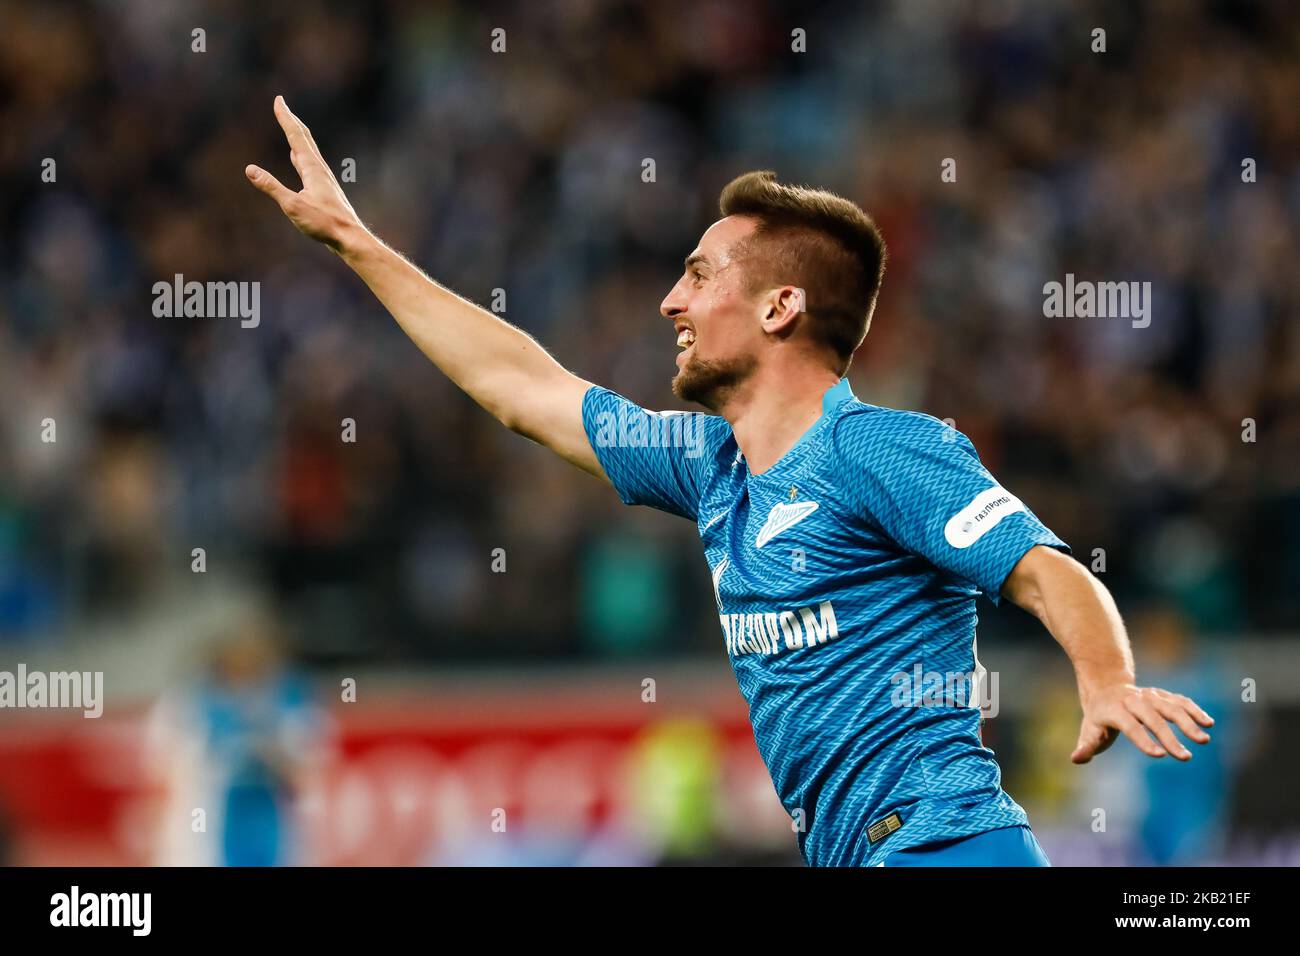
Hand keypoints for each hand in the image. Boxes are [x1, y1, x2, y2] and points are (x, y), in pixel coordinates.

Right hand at [245, 95, 363, 252]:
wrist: (350, 238)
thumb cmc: (324, 223)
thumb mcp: (293, 206)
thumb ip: (271, 187)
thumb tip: (250, 169)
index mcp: (312, 168)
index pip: (296, 136)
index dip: (286, 117)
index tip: (279, 100)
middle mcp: (319, 169)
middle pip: (304, 138)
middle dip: (291, 120)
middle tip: (281, 104)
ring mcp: (323, 179)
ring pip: (307, 151)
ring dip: (297, 136)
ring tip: (289, 126)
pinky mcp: (324, 190)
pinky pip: (308, 165)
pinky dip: (300, 155)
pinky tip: (297, 159)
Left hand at [1072, 683, 1213, 763]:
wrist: (1106, 687)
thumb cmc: (1098, 717)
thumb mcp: (1088, 730)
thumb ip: (1086, 746)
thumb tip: (1076, 758)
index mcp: (1114, 710)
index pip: (1130, 726)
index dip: (1143, 740)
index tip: (1159, 755)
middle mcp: (1133, 701)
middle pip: (1153, 718)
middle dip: (1170, 738)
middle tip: (1185, 758)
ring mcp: (1149, 696)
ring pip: (1170, 707)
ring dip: (1188, 722)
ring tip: (1203, 740)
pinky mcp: (1161, 695)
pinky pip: (1180, 701)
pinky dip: (1194, 710)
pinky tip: (1208, 723)